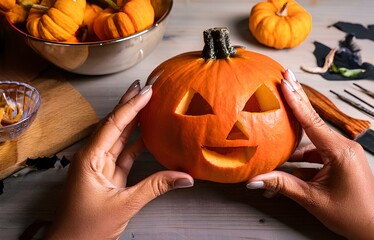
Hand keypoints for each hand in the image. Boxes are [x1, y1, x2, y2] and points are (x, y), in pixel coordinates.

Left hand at [47, 80, 193, 239]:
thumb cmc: (86, 228)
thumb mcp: (124, 205)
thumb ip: (155, 187)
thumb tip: (184, 177)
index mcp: (90, 158)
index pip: (113, 125)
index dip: (131, 106)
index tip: (146, 91)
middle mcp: (93, 157)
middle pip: (114, 125)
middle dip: (130, 105)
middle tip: (146, 87)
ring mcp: (100, 166)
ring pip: (119, 137)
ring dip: (134, 120)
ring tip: (149, 103)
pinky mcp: (108, 175)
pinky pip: (124, 153)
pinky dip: (136, 143)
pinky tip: (148, 133)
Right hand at [246, 69, 373, 239]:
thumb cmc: (353, 215)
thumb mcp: (313, 200)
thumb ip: (283, 186)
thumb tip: (255, 179)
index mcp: (340, 151)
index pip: (312, 121)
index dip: (295, 99)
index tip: (284, 81)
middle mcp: (343, 147)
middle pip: (312, 121)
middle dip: (296, 100)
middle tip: (283, 78)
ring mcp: (342, 153)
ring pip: (311, 142)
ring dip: (291, 147)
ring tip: (271, 139)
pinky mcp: (339, 161)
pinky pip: (315, 154)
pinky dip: (299, 160)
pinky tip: (282, 166)